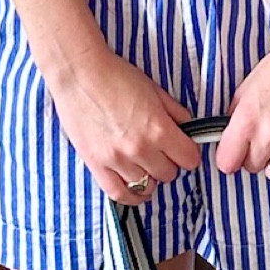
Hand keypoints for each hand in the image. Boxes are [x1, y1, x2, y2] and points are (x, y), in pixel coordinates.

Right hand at [47, 49, 202, 206]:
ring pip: (146, 186)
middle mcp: (140, 149)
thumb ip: (176, 113)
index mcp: (159, 129)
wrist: (79, 73)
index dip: (189, 153)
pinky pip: (118, 194)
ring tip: (145, 165)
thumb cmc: (116, 76)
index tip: (183, 148)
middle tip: (160, 151)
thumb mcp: (155, 90)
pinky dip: (131, 196)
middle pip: (169, 174)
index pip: (190, 159)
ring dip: (149, 177)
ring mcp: (117, 159)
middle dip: (169, 163)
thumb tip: (190, 130)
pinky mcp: (96, 164)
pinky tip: (135, 189)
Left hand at [214, 38, 269, 181]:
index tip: (236, 153)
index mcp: (247, 119)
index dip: (230, 158)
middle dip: (255, 156)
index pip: (227, 162)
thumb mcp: (248, 85)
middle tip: (264, 139)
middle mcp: (269, 135)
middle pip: (252, 167)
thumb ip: (237, 114)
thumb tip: (232, 134)